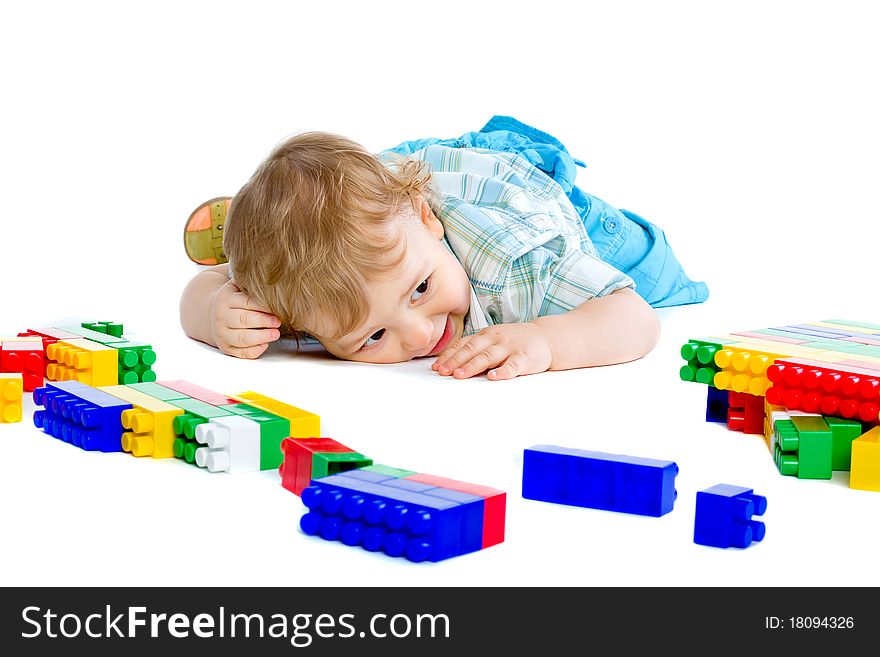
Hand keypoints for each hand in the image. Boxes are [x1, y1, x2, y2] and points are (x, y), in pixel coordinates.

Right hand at [209, 279, 281, 358]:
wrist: (213, 313)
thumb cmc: (235, 299)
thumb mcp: (238, 286)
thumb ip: (250, 282)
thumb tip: (274, 275)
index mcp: (226, 299)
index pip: (246, 303)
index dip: (263, 307)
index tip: (277, 308)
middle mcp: (221, 317)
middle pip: (243, 320)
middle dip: (263, 322)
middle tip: (278, 322)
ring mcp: (222, 333)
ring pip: (241, 338)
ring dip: (261, 337)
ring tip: (275, 334)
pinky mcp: (226, 348)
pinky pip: (240, 353)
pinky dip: (254, 351)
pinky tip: (265, 345)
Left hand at [431, 323, 552, 379]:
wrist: (546, 337)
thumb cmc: (514, 341)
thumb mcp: (494, 339)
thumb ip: (476, 349)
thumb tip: (449, 364)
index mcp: (486, 335)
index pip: (464, 344)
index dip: (450, 355)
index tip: (437, 367)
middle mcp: (496, 339)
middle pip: (473, 349)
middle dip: (456, 361)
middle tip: (443, 372)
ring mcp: (511, 347)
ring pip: (489, 356)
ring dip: (473, 366)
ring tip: (460, 375)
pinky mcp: (525, 358)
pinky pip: (513, 365)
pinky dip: (503, 371)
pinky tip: (493, 377)